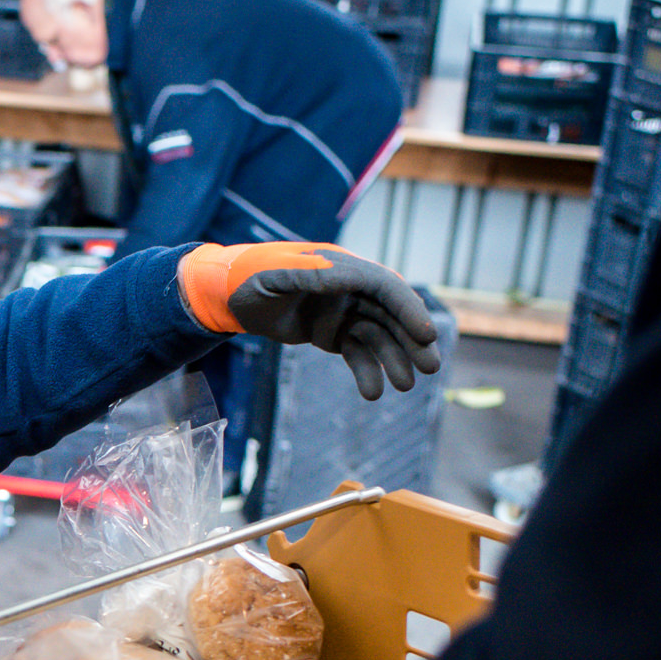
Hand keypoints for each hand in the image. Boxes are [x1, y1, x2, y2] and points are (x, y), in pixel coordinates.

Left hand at [179, 242, 442, 399]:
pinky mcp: (331, 333)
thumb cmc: (251, 277)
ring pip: (376, 337)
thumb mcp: (276, 274)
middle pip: (389, 314)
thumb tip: (345, 275)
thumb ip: (310, 274)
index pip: (383, 286)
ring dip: (393, 360)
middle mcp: (348, 288)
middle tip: (432, 368)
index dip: (408, 308)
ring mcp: (342, 311)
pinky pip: (355, 353)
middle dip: (412, 340)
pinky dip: (366, 372)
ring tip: (404, 386)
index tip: (426, 334)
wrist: (228, 295)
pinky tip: (373, 393)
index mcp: (340, 267)